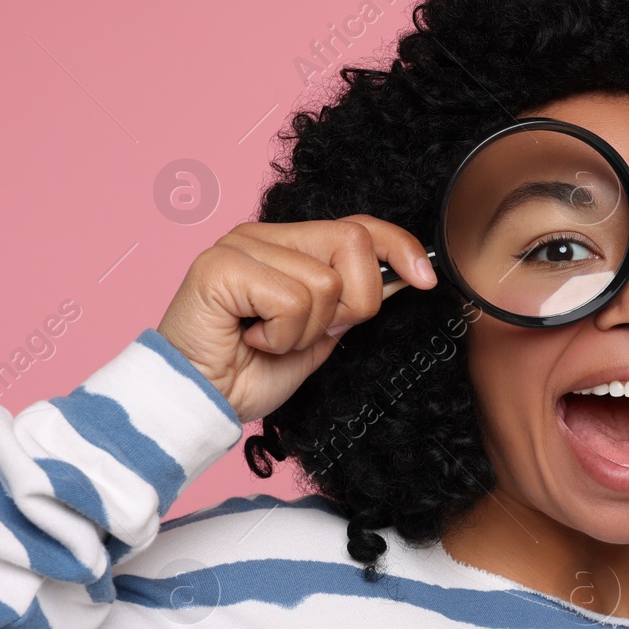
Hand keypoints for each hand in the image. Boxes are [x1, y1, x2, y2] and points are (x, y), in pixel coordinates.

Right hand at [156, 214, 436, 423]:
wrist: (202, 403)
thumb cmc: (254, 372)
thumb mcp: (322, 333)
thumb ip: (352, 300)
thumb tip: (403, 277)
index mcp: (288, 244)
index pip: (357, 226)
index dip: (399, 246)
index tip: (426, 280)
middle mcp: (262, 235)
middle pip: (352, 243)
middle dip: (354, 302)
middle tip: (314, 332)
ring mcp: (238, 245)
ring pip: (324, 282)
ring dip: (308, 330)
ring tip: (270, 341)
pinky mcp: (218, 267)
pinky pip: (291, 300)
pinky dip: (282, 335)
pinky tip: (251, 341)